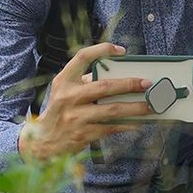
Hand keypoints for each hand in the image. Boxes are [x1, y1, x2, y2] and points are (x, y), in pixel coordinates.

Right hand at [19, 42, 153, 161]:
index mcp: (63, 81)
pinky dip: (127, 124)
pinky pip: (111, 127)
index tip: (121, 51)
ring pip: (112, 110)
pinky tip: (138, 122)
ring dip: (135, 107)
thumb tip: (118, 78)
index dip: (102, 50)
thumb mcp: (64, 92)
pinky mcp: (83, 134)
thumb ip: (84, 82)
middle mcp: (68, 97)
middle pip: (104, 86)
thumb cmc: (59, 112)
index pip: (83, 58)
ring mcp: (76, 117)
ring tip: (150, 106)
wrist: (42, 141)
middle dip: (129, 84)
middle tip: (147, 83)